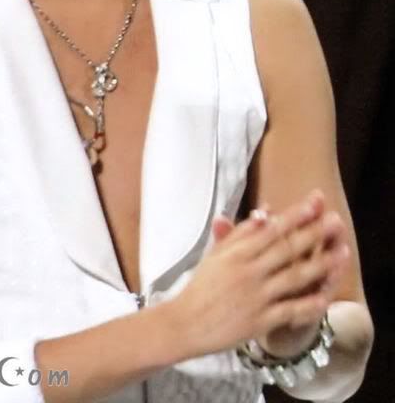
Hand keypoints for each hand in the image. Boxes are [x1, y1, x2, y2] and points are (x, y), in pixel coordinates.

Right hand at [164, 190, 349, 360]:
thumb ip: (241, 233)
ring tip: (342, 252)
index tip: (314, 204)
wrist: (186, 323)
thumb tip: (265, 212)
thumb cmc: (202, 286)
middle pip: (286, 249)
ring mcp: (256, 297)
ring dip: (321, 264)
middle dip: (313, 233)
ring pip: (294, 277)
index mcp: (236, 253)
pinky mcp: (260, 321)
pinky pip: (290, 311)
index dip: (294, 216)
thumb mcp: (216, 254)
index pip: (270, 230)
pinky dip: (309, 304)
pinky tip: (327, 296)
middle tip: (336, 220)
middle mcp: (249, 272)